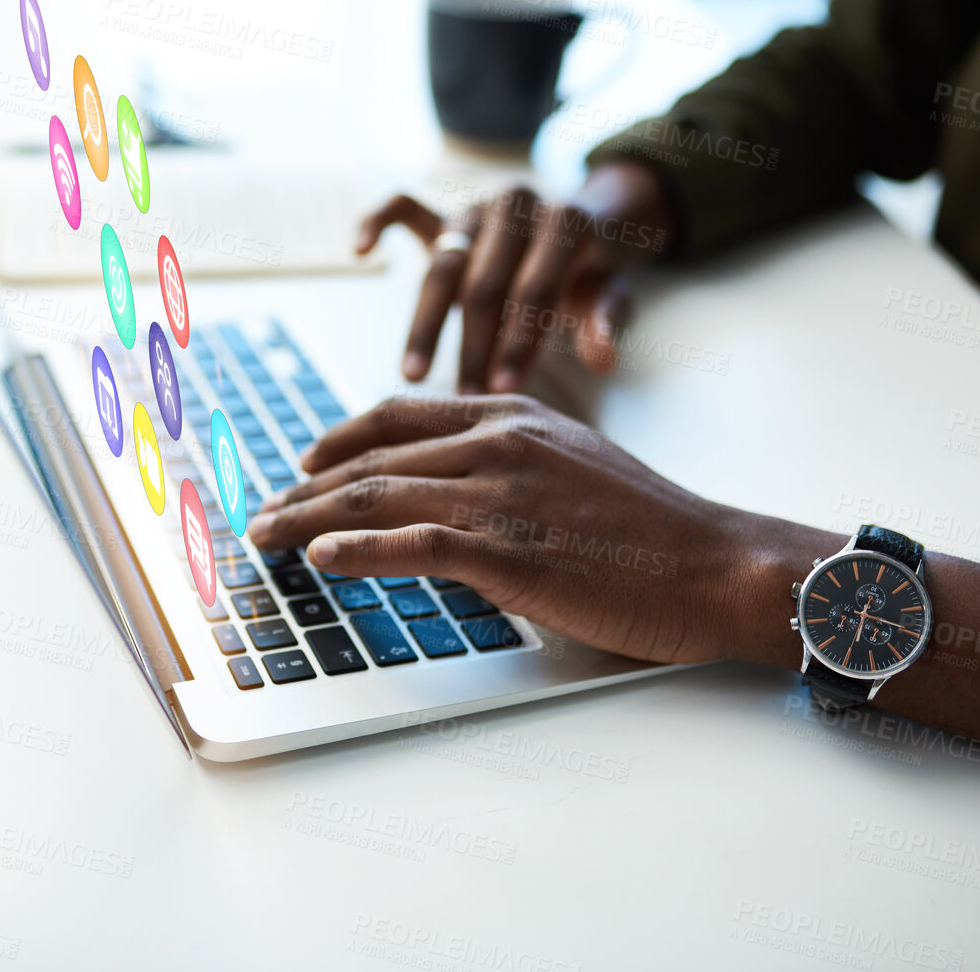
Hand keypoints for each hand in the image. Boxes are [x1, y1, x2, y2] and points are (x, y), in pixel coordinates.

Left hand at [244, 394, 829, 664]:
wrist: (717, 563)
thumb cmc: (652, 528)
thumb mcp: (573, 465)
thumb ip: (507, 463)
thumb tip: (445, 489)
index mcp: (511, 416)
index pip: (398, 416)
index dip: (337, 439)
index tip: (300, 464)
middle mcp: (497, 443)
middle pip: (371, 458)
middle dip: (304, 489)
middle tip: (262, 515)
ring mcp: (501, 494)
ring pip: (377, 497)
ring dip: (308, 521)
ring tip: (266, 539)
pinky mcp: (510, 551)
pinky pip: (413, 544)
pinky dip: (357, 551)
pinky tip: (321, 560)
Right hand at [355, 160, 676, 391]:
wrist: (575, 222)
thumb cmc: (588, 270)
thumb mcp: (609, 292)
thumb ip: (605, 319)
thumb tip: (603, 361)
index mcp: (564, 221)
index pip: (534, 289)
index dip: (519, 342)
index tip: (504, 392)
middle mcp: (516, 204)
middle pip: (484, 282)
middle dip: (474, 346)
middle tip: (464, 398)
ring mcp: (475, 205)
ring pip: (441, 264)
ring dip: (425, 325)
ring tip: (413, 375)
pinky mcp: (443, 209)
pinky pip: (401, 203)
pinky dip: (376, 220)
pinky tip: (360, 253)